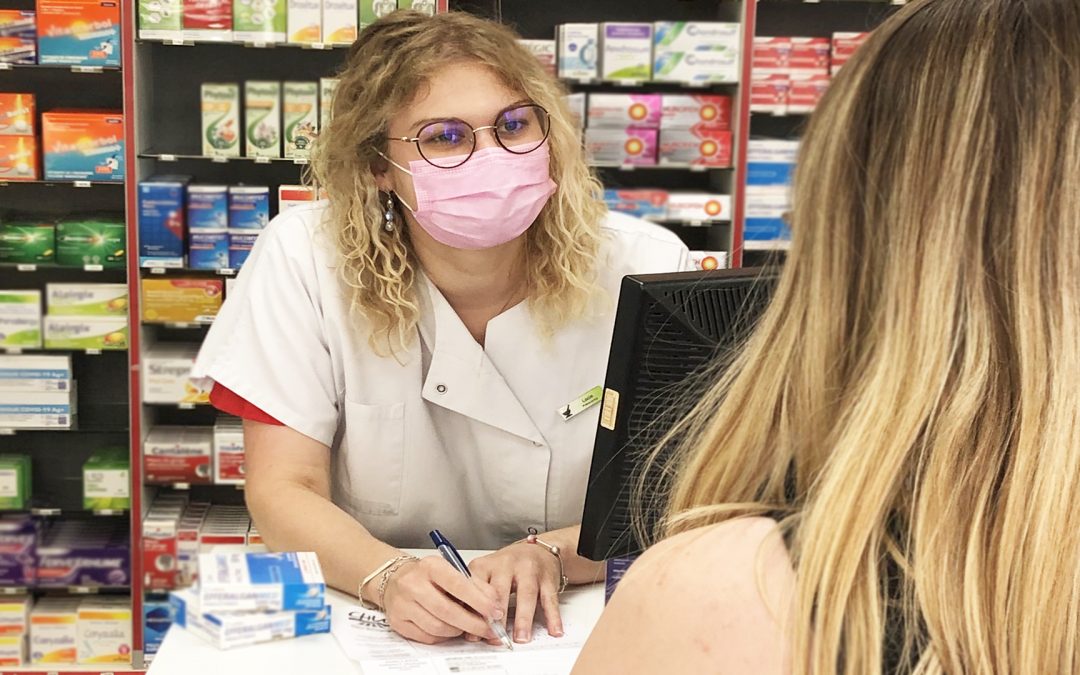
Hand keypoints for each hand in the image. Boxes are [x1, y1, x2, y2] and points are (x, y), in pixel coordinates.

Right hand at [381, 556, 503, 644]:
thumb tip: (494, 603)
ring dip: (458, 631)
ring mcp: (403, 604)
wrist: (394, 579)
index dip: (479, 601)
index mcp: (430, 566)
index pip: (458, 584)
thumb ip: (475, 584)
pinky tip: (450, 629)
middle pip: (448, 611)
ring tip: (467, 626)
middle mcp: (413, 584)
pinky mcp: (398, 622)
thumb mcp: (451, 570)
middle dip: (473, 623)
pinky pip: (427, 637)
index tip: (495, 612)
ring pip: (438, 627)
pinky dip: (443, 637)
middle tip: (488, 629)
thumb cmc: (427, 575)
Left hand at [469, 540, 564, 643]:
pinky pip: (550, 599)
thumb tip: (466, 629)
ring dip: (523, 619)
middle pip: (500, 591)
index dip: (474, 610)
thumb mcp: (486, 575)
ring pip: (526, 594)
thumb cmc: (508, 567)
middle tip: (495, 637)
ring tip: (521, 638)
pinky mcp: (547, 578)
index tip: (472, 632)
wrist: (539, 550)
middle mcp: (507, 564)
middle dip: (498, 617)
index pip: (476, 587)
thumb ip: (475, 598)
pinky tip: (554, 631)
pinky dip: (553, 617)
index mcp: (486, 565)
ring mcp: (529, 570)